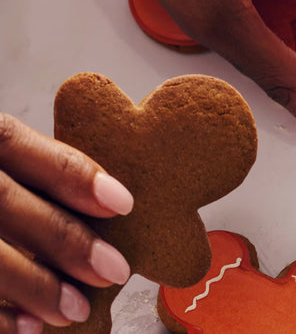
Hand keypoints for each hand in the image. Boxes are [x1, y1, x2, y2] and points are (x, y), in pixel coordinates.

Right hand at [0, 113, 132, 331]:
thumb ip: (27, 170)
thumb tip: (98, 197)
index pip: (14, 143)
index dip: (69, 172)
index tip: (121, 201)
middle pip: (1, 200)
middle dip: (62, 237)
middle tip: (112, 269)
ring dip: (33, 285)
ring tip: (75, 309)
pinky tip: (30, 328)